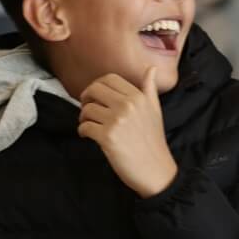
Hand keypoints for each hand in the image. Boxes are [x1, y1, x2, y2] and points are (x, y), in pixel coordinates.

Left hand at [78, 67, 177, 197]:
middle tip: (87, 109)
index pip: (109, 79)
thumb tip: (151, 68)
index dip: (97, 86)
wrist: (155, 170)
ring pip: (87, 109)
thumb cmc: (154, 141)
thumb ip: (149, 88)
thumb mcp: (155, 110)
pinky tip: (88, 136)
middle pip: (94, 89)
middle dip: (86, 98)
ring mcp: (117, 121)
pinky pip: (84, 126)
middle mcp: (127, 105)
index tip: (95, 96)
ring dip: (83, 118)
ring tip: (90, 125)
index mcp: (138, 96)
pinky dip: (82, 131)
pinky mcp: (107, 137)